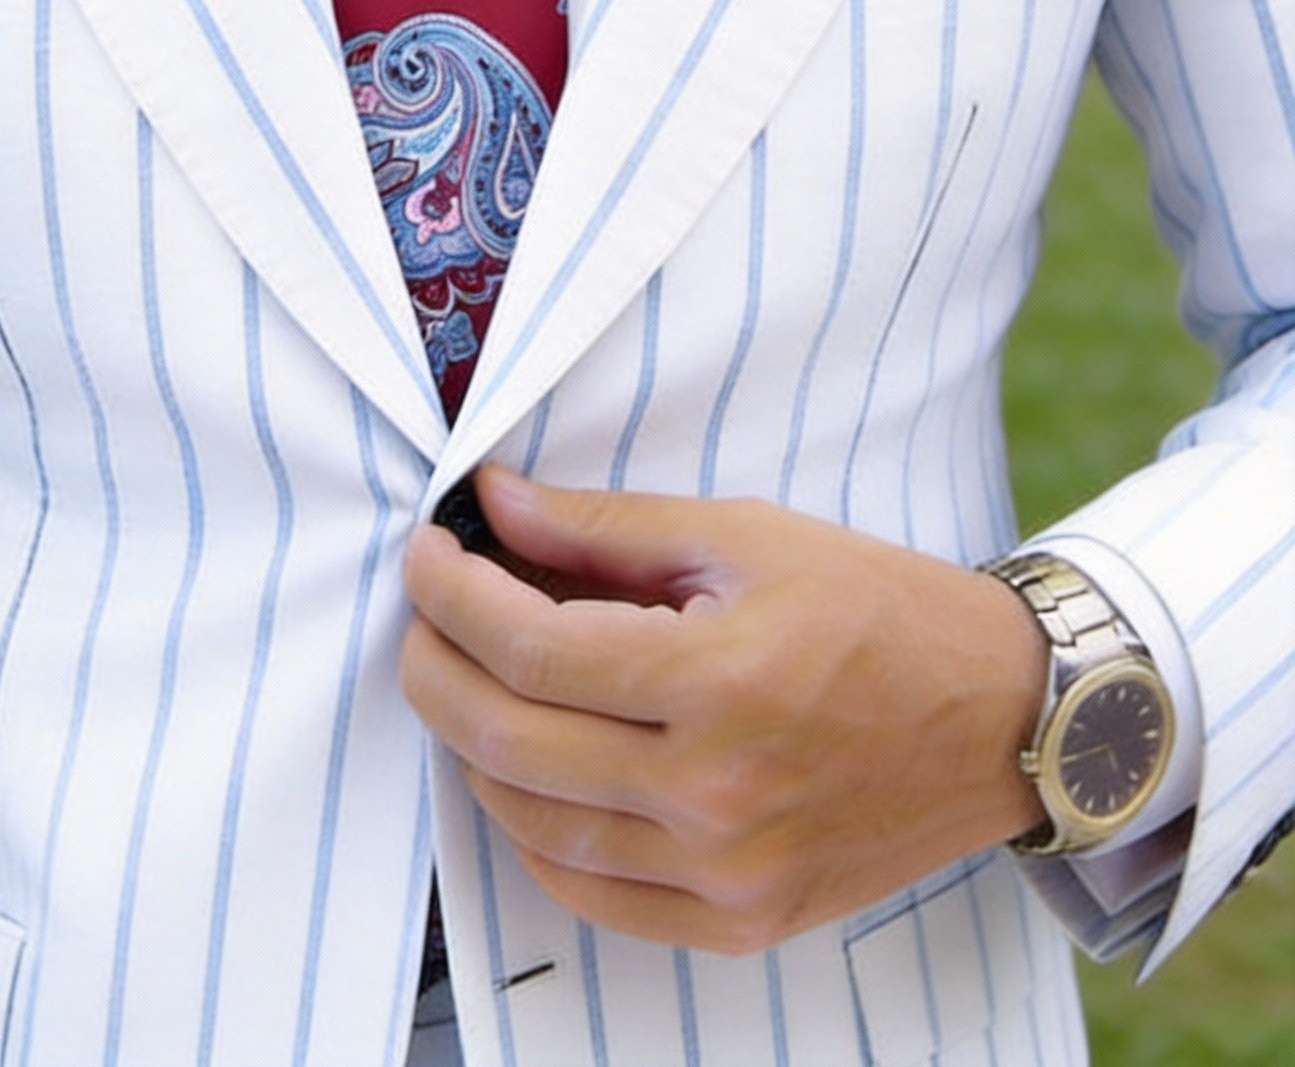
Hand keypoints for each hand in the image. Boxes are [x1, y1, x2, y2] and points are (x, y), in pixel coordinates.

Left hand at [400, 465, 1048, 954]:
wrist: (1002, 718)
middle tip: (424, 614)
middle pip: (508, 739)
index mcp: (721, 682)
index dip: (451, 595)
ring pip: (532, 821)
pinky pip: (589, 892)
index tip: (427, 553)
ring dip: (471, 744)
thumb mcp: (742, 536)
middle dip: (434, 666)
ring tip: (467, 678)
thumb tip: (494, 504)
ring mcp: (727, 873)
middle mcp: (717, 794)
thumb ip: (603, 527)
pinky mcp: (741, 922)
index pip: (528, 650)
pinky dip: (531, 830)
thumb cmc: (877, 610)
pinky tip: (521, 767)